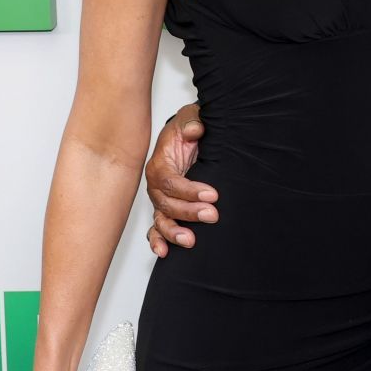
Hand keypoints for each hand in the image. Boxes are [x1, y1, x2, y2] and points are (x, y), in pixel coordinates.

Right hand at [145, 102, 218, 255]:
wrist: (189, 134)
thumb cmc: (189, 127)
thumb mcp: (191, 118)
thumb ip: (192, 122)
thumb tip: (195, 130)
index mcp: (160, 164)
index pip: (170, 181)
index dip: (190, 190)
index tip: (213, 194)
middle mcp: (156, 184)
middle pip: (166, 203)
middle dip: (189, 212)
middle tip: (213, 215)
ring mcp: (160, 199)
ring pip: (161, 219)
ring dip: (174, 232)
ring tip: (191, 241)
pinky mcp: (167, 208)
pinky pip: (157, 228)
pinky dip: (158, 240)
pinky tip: (164, 252)